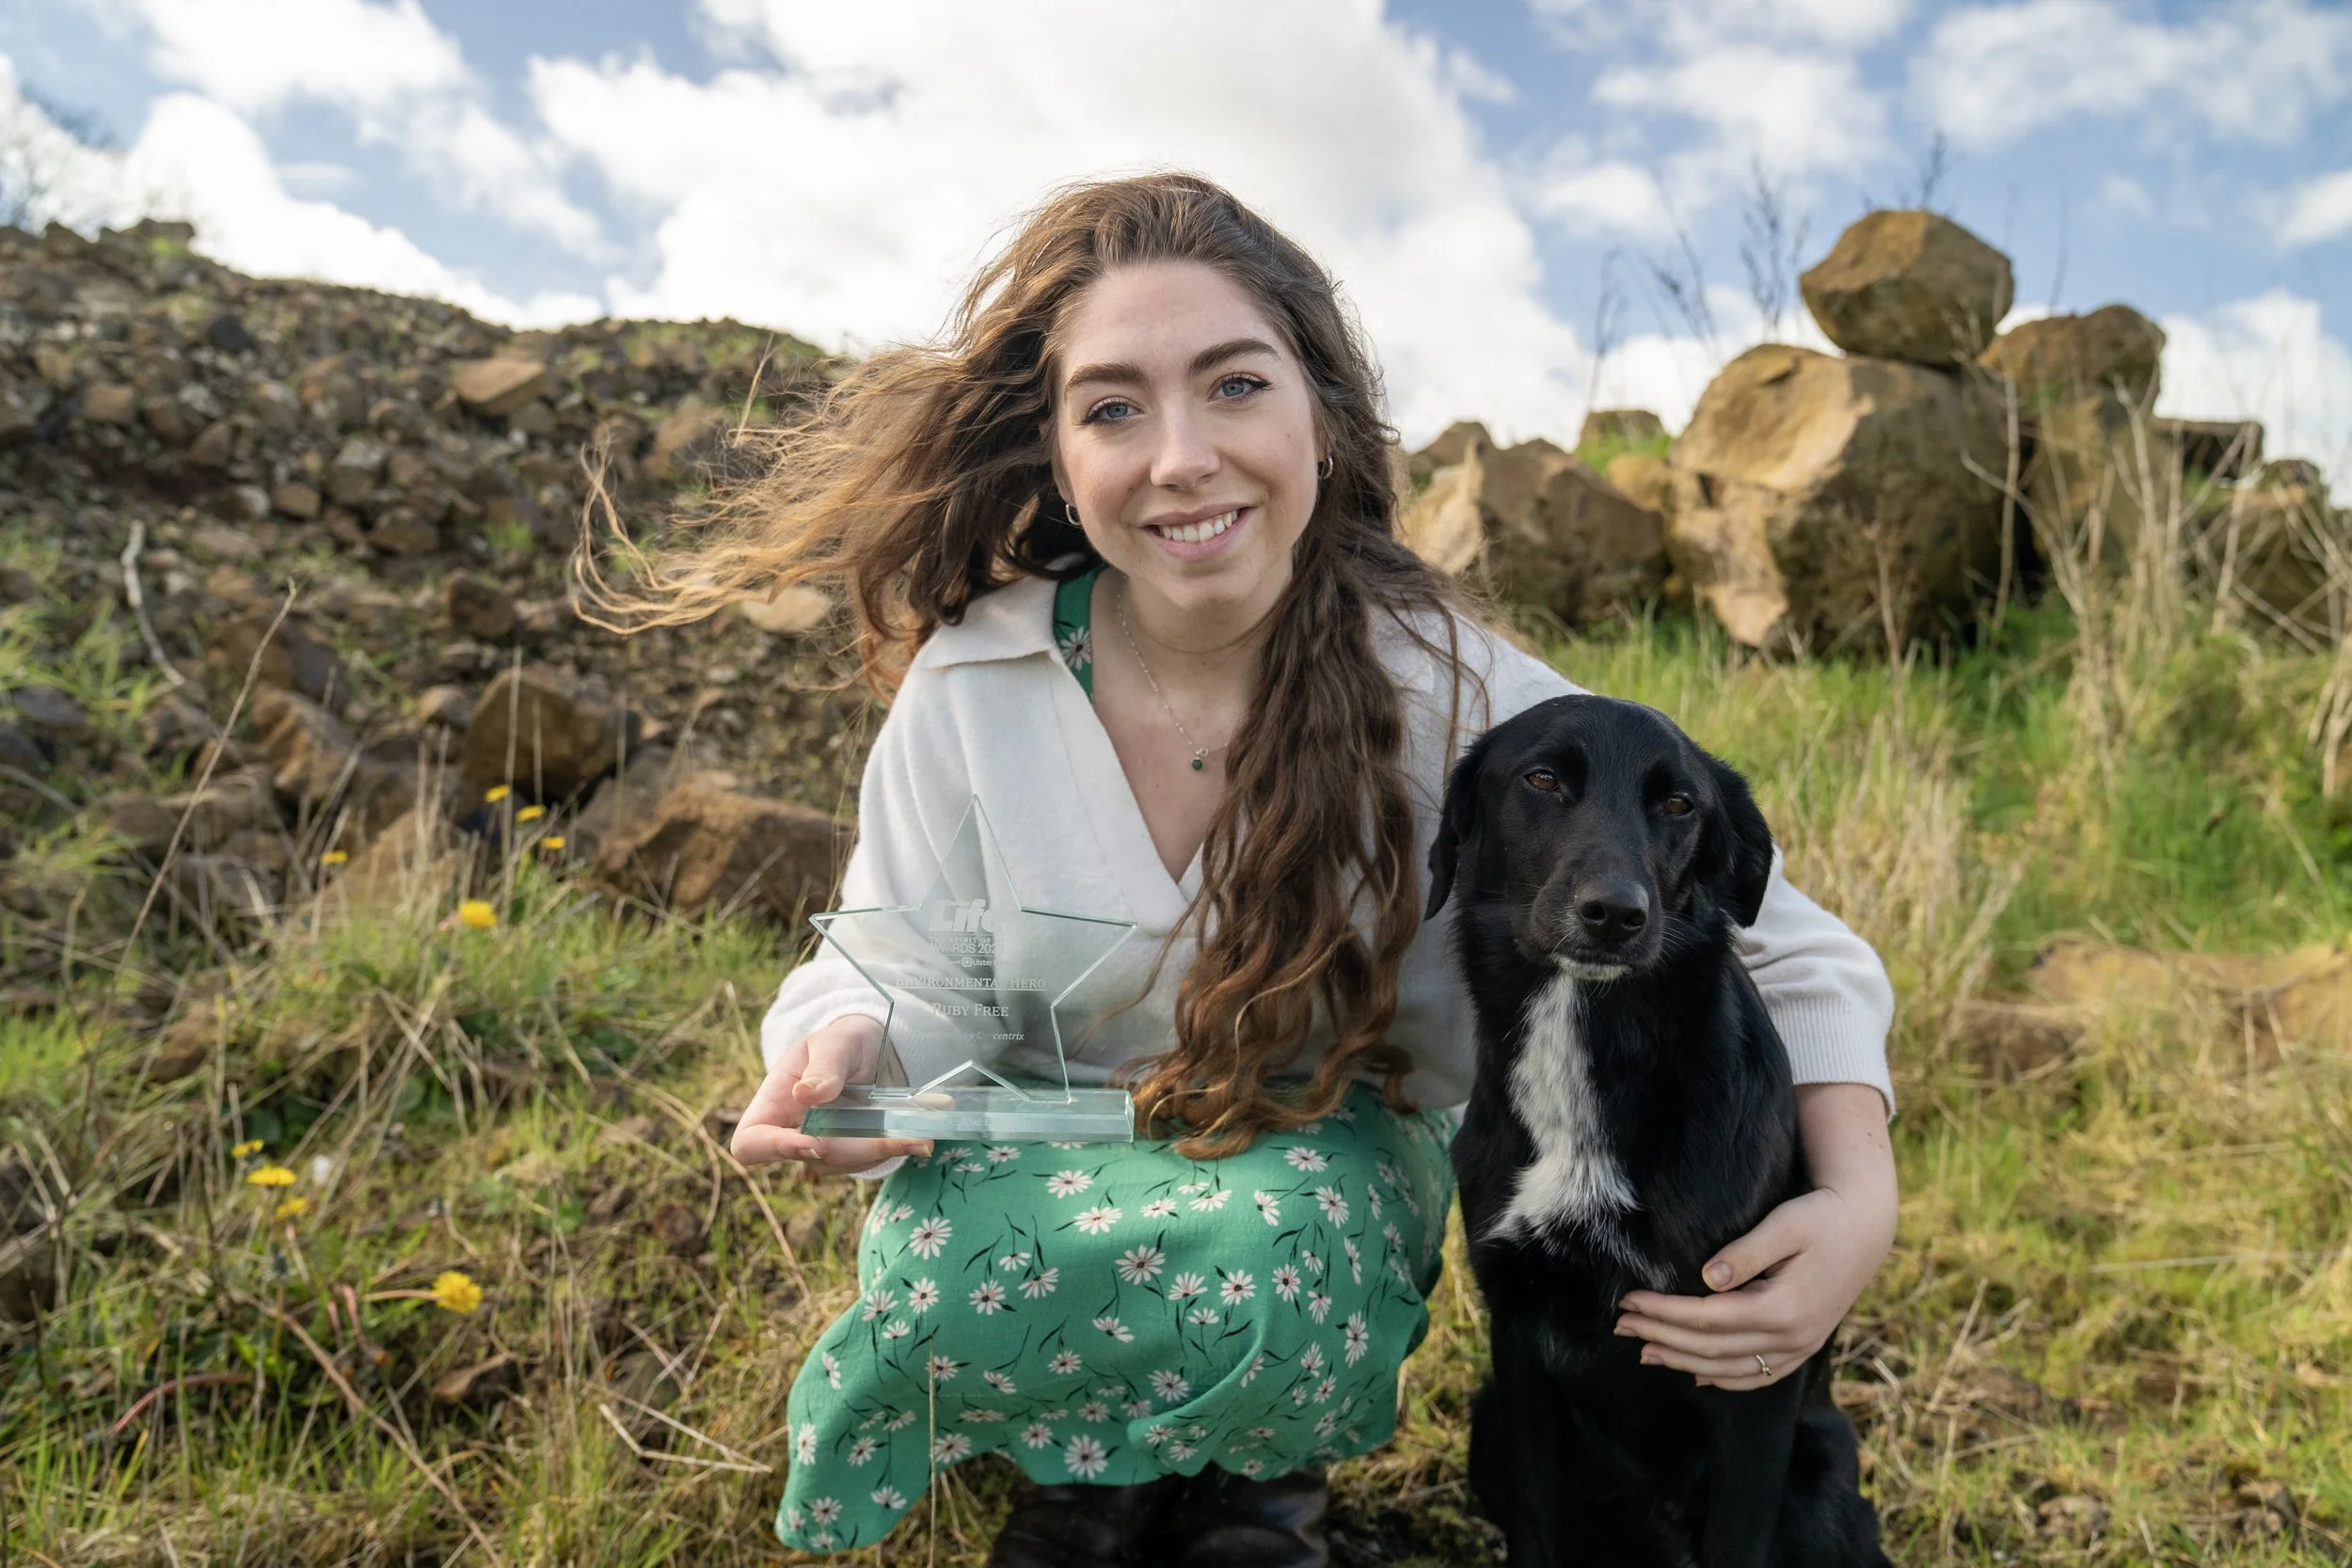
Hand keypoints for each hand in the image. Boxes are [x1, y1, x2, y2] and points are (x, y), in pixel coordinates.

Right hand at [729, 1015, 932, 1176]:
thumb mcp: (835, 1042)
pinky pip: (866, 1161)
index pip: (750, 1143)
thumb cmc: (843, 1040)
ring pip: (841, 1165)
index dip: (774, 1150)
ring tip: (918, 1138)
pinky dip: (893, 1150)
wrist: (873, 1048)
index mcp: (774, 1103)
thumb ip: (824, 1066)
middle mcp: (793, 1131)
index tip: (815, 1143)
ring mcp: (821, 1145)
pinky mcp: (850, 1151)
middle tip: (892, 1139)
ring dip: (878, 1152)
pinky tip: (919, 1139)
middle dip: (851, 1151)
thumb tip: (805, 1094)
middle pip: (807, 1160)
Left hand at [1614, 1083, 1896, 1389]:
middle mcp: (1792, 1337)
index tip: (1629, 1300)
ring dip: (1684, 1362)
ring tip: (1646, 1352)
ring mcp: (1799, 1347)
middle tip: (1622, 1326)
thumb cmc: (1822, 1217)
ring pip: (1731, 1368)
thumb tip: (1709, 1278)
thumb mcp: (1787, 1224)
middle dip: (1662, 1337)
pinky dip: (1725, 1379)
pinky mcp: (1803, 1346)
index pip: (1708, 1318)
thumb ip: (1748, 1251)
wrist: (1867, 1228)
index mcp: (1784, 1308)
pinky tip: (1698, 1376)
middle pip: (1712, 1348)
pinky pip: (1759, 1375)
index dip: (1665, 1312)